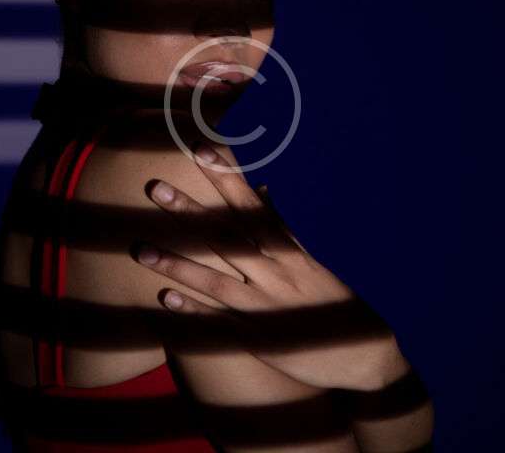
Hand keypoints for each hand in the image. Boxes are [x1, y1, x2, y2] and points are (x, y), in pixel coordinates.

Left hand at [133, 141, 409, 391]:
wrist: (365, 354)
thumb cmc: (333, 298)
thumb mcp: (311, 259)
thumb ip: (282, 228)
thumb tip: (263, 192)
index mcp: (289, 249)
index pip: (252, 204)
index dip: (227, 177)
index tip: (202, 149)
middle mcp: (274, 272)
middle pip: (225, 236)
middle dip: (190, 211)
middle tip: (156, 188)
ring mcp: (264, 305)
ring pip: (214, 280)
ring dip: (177, 264)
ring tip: (140, 249)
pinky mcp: (258, 337)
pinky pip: (219, 322)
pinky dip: (193, 311)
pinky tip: (164, 298)